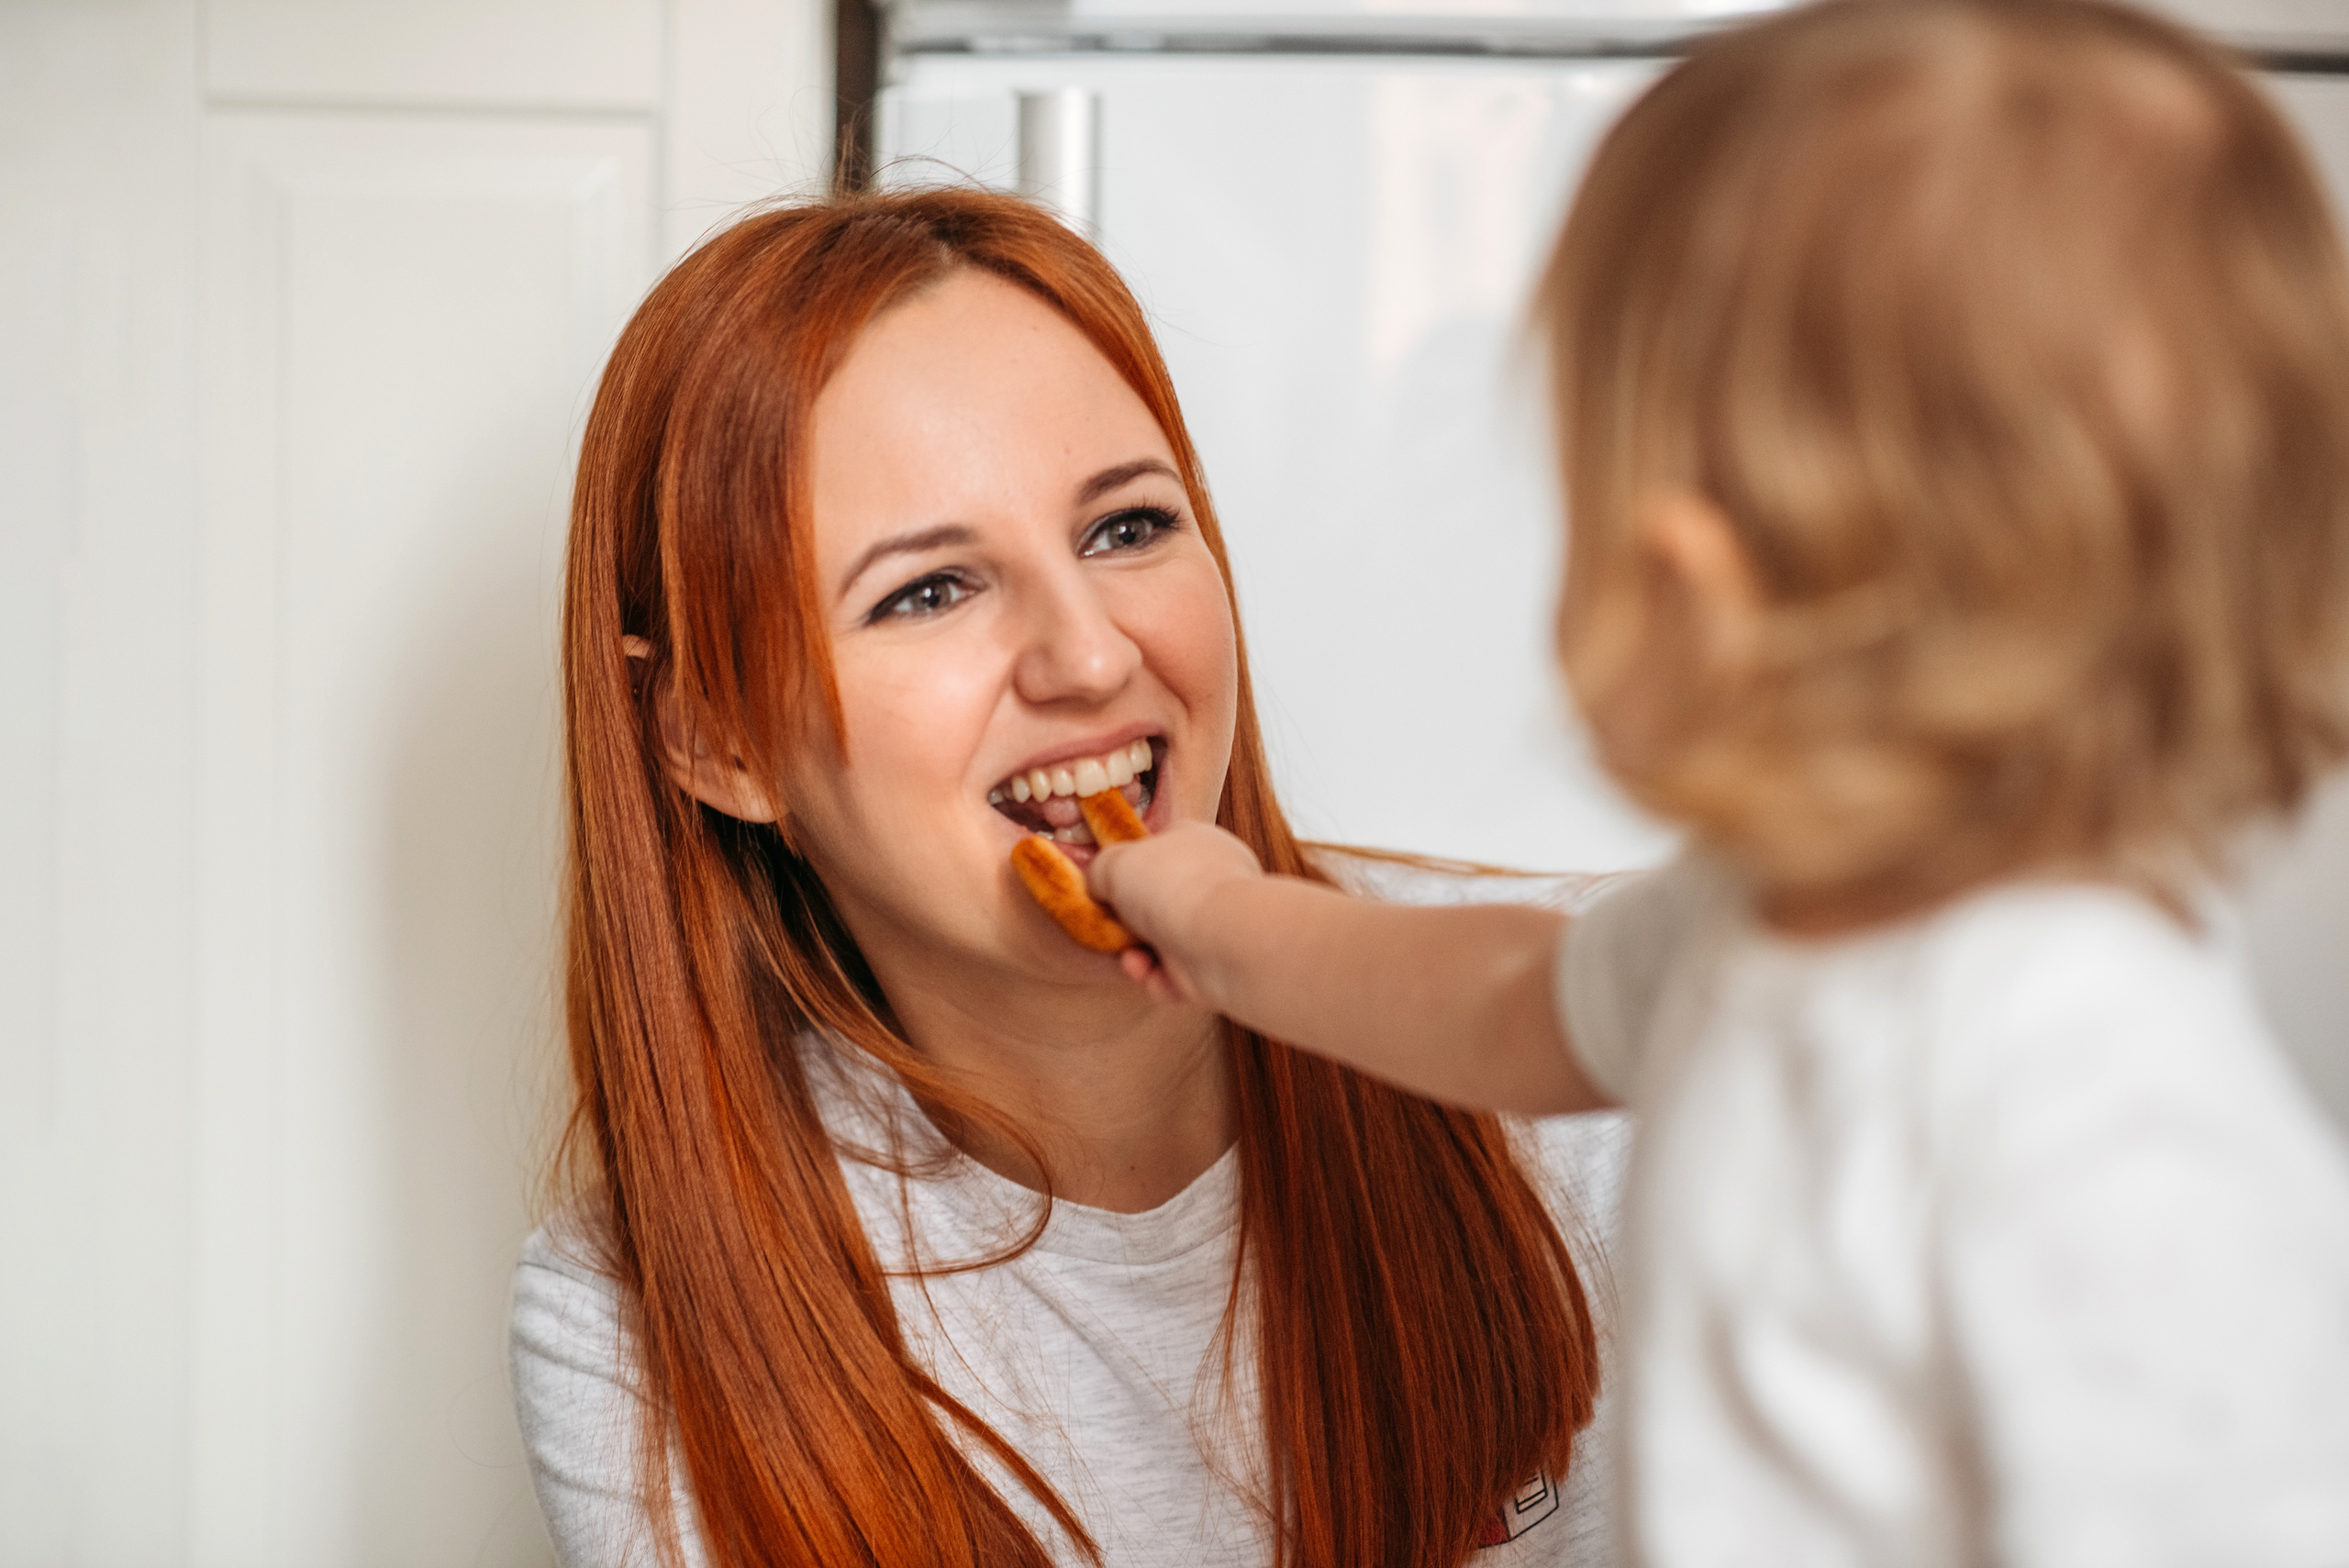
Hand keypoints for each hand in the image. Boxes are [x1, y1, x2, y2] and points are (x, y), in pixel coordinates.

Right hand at [1085, 821, 1263, 1006]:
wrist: (1222, 940)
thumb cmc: (1174, 887)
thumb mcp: (1114, 862)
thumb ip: (1099, 870)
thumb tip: (1097, 886)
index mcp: (1194, 842)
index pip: (1157, 850)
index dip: (1127, 869)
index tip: (1103, 887)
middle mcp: (1210, 881)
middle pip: (1154, 903)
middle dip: (1125, 923)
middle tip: (1111, 929)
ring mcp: (1215, 924)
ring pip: (1160, 945)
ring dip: (1136, 957)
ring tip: (1134, 960)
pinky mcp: (1216, 965)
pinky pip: (1174, 976)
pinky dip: (1159, 981)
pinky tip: (1154, 976)